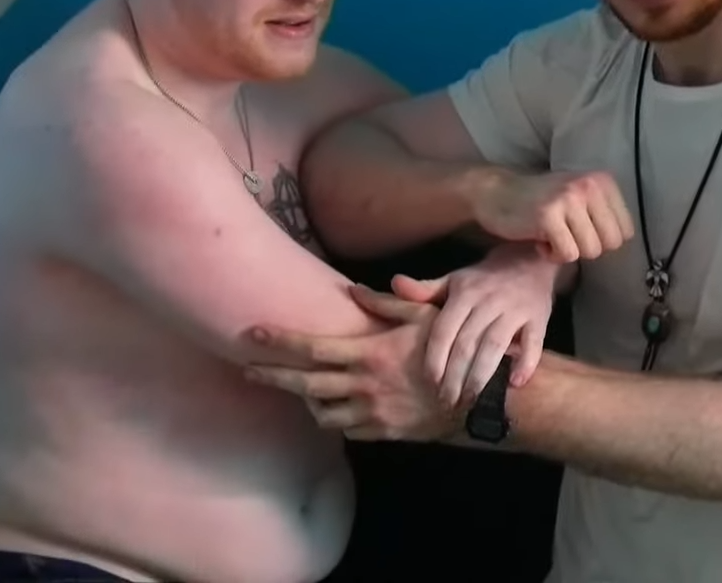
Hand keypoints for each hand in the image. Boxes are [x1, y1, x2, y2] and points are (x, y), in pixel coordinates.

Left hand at [243, 288, 455, 441]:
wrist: (475, 399)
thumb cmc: (451, 350)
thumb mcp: (425, 317)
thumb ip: (386, 304)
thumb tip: (353, 288)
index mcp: (369, 354)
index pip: (312, 348)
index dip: (280, 342)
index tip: (253, 335)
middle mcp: (362, 386)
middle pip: (304, 384)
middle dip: (271, 377)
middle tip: (246, 371)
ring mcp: (371, 413)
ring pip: (322, 413)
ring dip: (307, 402)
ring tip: (300, 390)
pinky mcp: (382, 432)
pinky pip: (347, 429)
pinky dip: (337, 418)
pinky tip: (337, 408)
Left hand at [392, 242, 559, 405]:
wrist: (528, 261)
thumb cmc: (483, 280)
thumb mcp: (453, 281)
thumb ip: (424, 290)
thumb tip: (395, 284)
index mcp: (464, 293)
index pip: (444, 331)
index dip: (436, 359)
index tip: (431, 384)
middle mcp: (489, 300)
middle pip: (467, 343)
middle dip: (456, 377)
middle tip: (448, 403)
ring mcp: (516, 309)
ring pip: (495, 346)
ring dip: (482, 376)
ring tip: (472, 400)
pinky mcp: (539, 317)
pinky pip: (534, 343)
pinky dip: (526, 363)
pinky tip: (515, 383)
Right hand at [470, 168, 633, 262]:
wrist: (497, 193)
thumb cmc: (542, 201)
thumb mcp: (580, 198)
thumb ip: (603, 214)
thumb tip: (623, 242)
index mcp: (603, 181)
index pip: (625, 232)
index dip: (601, 240)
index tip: (580, 230)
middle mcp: (589, 186)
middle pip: (611, 244)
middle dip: (587, 247)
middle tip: (565, 235)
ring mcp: (569, 199)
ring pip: (590, 251)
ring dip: (568, 251)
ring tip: (551, 235)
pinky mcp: (549, 216)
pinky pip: (567, 254)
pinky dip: (552, 255)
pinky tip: (539, 240)